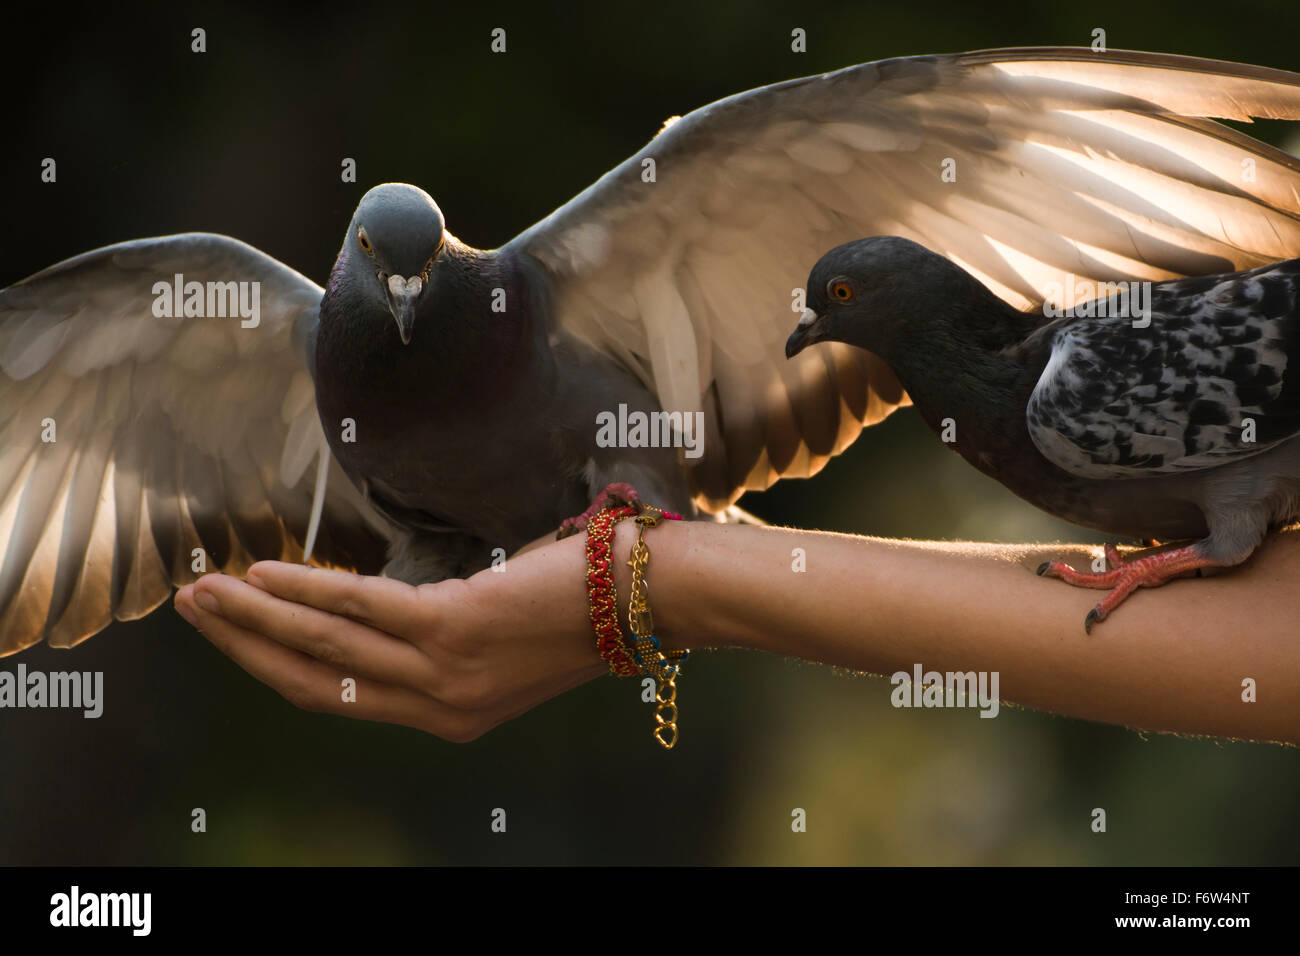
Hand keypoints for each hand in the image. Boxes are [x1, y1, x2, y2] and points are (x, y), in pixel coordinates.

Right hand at [173, 531, 609, 741]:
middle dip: (243, 646)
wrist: (644, 598)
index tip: (232, 633)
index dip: (274, 665)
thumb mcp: (499, 641)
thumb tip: (379, 602)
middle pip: (313, 683)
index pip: (339, 696)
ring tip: (205, 587)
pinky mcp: (453, 629)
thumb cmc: (577, 604)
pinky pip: (360, 612)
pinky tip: (265, 572)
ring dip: (254, 616)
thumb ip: (440, 638)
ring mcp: (444, 673)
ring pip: (324, 648)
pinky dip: (305, 591)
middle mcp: (438, 707)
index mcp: (447, 714)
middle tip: (190, 609)